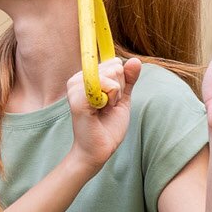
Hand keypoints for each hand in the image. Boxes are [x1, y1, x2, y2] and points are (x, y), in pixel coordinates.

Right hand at [67, 54, 140, 173]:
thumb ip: (128, 80)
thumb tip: (136, 60)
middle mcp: (77, 78)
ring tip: (104, 111)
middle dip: (119, 89)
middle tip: (107, 107)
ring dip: (115, 96)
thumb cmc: (108, 126)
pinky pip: (105, 85)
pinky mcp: (77, 97)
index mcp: (84, 77)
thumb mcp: (122, 99)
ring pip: (111, 75)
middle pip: (114, 67)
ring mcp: (75, 86)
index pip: (114, 63)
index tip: (111, 99)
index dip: (119, 82)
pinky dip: (111, 99)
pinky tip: (100, 111)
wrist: (98, 151)